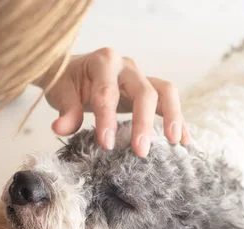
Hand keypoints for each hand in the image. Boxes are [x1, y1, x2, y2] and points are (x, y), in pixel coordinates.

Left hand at [36, 48, 190, 156]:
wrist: (74, 71)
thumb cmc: (68, 81)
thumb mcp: (60, 92)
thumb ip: (65, 110)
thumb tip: (61, 128)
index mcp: (103, 61)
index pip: (108, 92)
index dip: (107, 119)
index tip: (106, 144)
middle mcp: (126, 66)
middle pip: (144, 91)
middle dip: (143, 122)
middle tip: (140, 151)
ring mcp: (141, 76)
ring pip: (165, 92)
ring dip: (172, 116)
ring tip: (174, 142)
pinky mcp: (150, 89)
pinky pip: (169, 102)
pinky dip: (178, 120)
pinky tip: (184, 141)